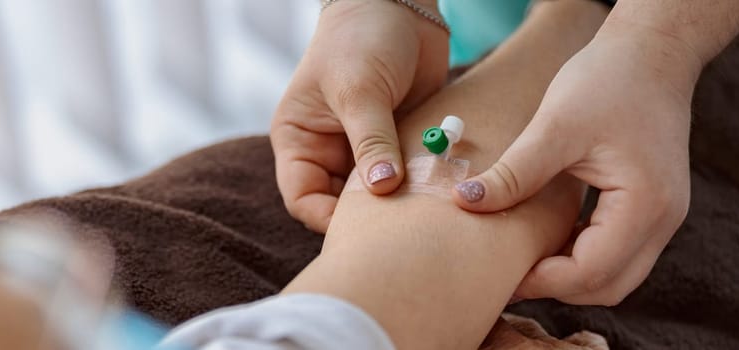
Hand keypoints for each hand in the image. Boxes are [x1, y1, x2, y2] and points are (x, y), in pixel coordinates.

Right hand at [271, 0, 448, 231]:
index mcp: (299, 140)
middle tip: (402, 224)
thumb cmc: (362, 37)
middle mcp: (327, 150)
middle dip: (369, 216)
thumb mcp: (360, 90)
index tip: (366, 225)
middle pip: (341, 206)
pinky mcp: (397, 145)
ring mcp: (363, 150)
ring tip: (424, 204)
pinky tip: (439, 186)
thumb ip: (371, 141)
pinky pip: (406, 179)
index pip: (303, 198)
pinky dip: (421, 185)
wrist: (400, 5)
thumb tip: (381, 189)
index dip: (329, 219)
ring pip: (377, 197)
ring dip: (400, 202)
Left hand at [452, 28, 699, 305]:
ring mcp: (665, 217)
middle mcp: (664, 220)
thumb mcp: (554, 125)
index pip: (591, 272)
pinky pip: (620, 253)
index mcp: (644, 204)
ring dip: (571, 276)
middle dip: (556, 287)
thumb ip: (514, 172)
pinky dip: (585, 257)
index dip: (541, 281)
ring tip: (524, 258)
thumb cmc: (608, 79)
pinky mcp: (655, 208)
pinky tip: (549, 238)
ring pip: (617, 276)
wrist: (652, 52)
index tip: (497, 275)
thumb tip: (464, 201)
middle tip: (506, 274)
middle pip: (608, 287)